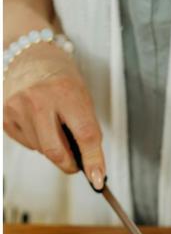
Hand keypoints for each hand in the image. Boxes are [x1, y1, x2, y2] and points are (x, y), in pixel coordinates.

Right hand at [3, 42, 104, 186]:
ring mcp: (18, 108)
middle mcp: (38, 100)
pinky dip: (38, 142)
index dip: (94, 161)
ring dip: (54, 149)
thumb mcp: (83, 96)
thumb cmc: (60, 76)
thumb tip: (91, 164)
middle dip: (70, 164)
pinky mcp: (4, 117)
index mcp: (65, 92)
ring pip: (42, 150)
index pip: (85, 135)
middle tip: (78, 163)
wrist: (30, 55)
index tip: (98, 177)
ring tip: (56, 127)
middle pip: (56, 151)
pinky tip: (40, 124)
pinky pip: (28, 144)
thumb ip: (87, 129)